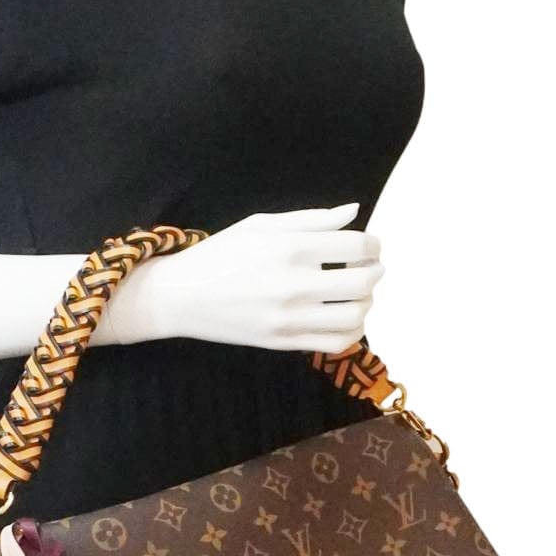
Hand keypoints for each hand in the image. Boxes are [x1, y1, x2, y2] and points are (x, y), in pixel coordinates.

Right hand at [100, 203, 383, 350]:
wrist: (181, 297)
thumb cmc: (220, 254)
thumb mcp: (261, 224)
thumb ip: (312, 219)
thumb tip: (354, 212)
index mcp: (289, 248)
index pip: (356, 247)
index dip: (372, 245)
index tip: (366, 246)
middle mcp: (293, 284)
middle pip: (363, 282)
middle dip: (374, 272)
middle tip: (367, 267)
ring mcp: (289, 318)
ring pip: (355, 316)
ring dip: (366, 302)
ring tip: (354, 293)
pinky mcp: (283, 342)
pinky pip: (335, 343)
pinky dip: (352, 331)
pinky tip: (343, 317)